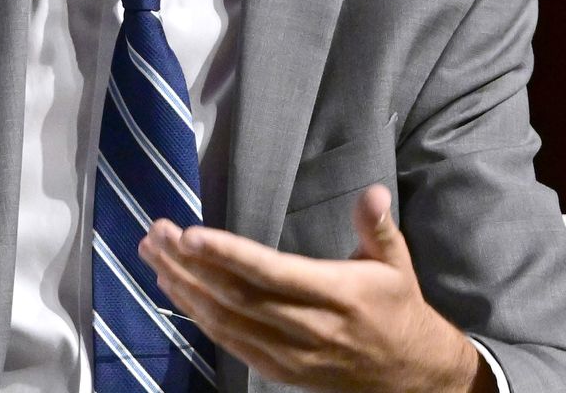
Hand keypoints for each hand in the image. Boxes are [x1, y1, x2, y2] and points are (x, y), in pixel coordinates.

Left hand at [137, 184, 493, 392]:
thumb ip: (377, 226)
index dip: (228, 254)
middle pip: (237, 296)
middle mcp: (310, 328)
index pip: (272, 273)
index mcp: (338, 295)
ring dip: (184, 288)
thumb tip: (374, 190)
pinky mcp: (281, 371)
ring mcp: (292, 355)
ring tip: (153, 254)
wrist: (412, 375)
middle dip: (190, 264)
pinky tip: (175, 290)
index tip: (189, 233)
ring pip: (226, 322)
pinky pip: (231, 344)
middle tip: (157, 232)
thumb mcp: (396, 262)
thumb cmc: (397, 307)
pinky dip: (198, 317)